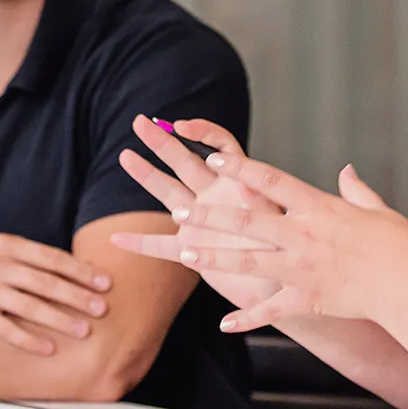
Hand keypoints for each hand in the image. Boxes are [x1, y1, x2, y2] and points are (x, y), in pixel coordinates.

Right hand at [0, 232, 111, 355]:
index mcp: (6, 245)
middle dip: (77, 296)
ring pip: (29, 306)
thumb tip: (69, 268)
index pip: (51, 258)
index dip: (80, 271)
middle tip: (102, 309)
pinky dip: (28, 339)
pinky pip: (4, 329)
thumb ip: (26, 256)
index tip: (105, 282)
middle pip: (45, 282)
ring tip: (83, 331)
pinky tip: (48, 348)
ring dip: (59, 319)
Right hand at [114, 115, 281, 310]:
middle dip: (161, 142)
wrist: (284, 286)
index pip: (220, 146)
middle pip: (184, 161)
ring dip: (146, 176)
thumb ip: (261, 204)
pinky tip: (116, 239)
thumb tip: (250, 184)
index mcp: (240, 183)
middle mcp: (216, 196)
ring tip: (125, 156)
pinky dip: (140, 244)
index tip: (181, 125)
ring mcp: (200, 222)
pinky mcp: (192, 251)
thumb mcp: (278, 224)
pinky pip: (161, 247)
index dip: (201, 132)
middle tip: (139, 122)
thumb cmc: (291, 254)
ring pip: (168, 194)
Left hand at [117, 141, 407, 331]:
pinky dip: (247, 319)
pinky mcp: (307, 298)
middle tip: (181, 211)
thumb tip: (346, 172)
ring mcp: (302, 268)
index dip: (241, 169)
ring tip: (186, 253)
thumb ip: (355, 190)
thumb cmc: (398, 244)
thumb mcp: (376, 209)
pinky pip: (271, 311)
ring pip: (249, 262)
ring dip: (215, 258)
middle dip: (211, 216)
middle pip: (248, 222)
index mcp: (318, 208)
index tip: (214, 159)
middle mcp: (303, 235)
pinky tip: (224, 323)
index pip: (272, 182)